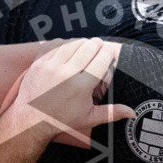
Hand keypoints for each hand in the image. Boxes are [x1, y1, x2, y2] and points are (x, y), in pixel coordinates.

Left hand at [7, 38, 134, 142]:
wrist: (30, 120)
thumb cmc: (60, 120)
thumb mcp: (88, 118)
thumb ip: (111, 113)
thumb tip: (132, 113)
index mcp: (81, 87)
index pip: (101, 60)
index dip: (108, 53)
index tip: (110, 52)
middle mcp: (66, 74)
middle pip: (88, 47)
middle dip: (96, 45)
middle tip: (99, 46)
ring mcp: (51, 67)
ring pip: (72, 43)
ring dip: (81, 43)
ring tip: (86, 46)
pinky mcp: (39, 63)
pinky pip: (55, 45)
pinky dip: (64, 44)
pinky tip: (69, 48)